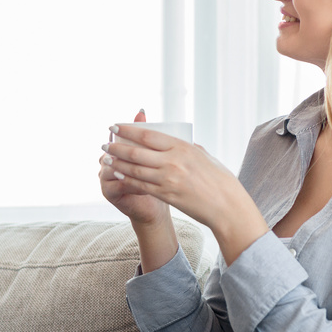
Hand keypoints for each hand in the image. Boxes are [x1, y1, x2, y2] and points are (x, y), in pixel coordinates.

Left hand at [103, 121, 268, 264]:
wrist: (227, 206)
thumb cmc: (219, 180)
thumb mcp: (204, 157)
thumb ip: (188, 149)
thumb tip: (177, 143)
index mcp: (182, 148)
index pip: (148, 135)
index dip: (128, 130)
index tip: (115, 126)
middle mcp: (173, 162)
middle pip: (137, 151)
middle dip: (117, 146)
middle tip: (105, 142)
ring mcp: (168, 180)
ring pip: (135, 169)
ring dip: (118, 162)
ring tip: (107, 158)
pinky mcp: (166, 196)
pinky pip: (141, 185)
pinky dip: (128, 179)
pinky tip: (119, 174)